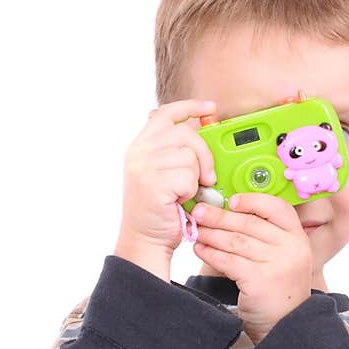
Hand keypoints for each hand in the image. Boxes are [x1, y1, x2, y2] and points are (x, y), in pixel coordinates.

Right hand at [114, 99, 217, 281]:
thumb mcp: (163, 173)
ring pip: (190, 156)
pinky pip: (188, 176)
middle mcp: (138, 152)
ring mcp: (143, 166)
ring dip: (195, 178)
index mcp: (140, 146)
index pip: (165, 114)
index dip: (190, 107)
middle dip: (204, 155)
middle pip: (185, 134)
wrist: (145, 241)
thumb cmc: (160, 211)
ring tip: (183, 193)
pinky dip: (191, 192)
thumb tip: (201, 131)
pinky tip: (179, 201)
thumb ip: (174, 152)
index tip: (210, 108)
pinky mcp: (152, 182)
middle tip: (206, 177)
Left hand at [191, 192, 312, 343]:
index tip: (231, 201)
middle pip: (250, 222)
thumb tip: (227, 213)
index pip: (277, 207)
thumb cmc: (276, 288)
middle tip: (200, 211)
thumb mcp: (281, 257)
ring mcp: (277, 264)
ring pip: (236, 240)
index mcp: (298, 237)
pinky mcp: (260, 280)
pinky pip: (229, 261)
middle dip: (220, 216)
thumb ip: (265, 236)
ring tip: (196, 230)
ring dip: (211, 234)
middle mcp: (291, 248)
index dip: (252, 200)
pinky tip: (200, 250)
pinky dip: (211, 253)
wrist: (284, 325)